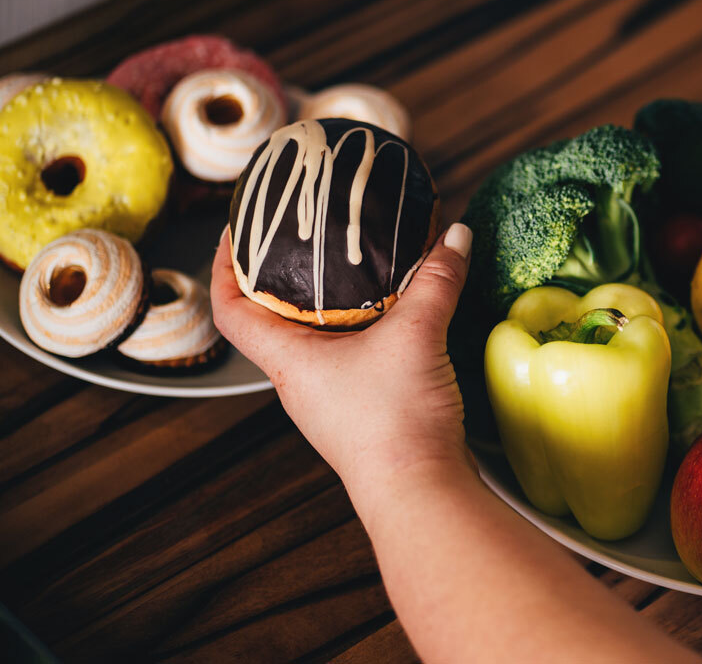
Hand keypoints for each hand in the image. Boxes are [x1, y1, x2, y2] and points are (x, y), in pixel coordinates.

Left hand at [210, 223, 475, 489]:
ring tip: (355, 264)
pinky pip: (353, 357)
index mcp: (288, 361)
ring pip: (317, 338)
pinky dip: (366, 327)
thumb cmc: (394, 423)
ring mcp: (331, 399)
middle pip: (273, 318)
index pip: (230, 309)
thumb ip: (437, 281)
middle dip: (284, 274)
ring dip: (330, 301)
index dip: (224, 265)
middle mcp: (301, 380)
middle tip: (305, 234)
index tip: (236, 228)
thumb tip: (455, 233)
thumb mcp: (416, 336)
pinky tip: (396, 312)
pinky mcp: (364, 411)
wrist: (421, 494)